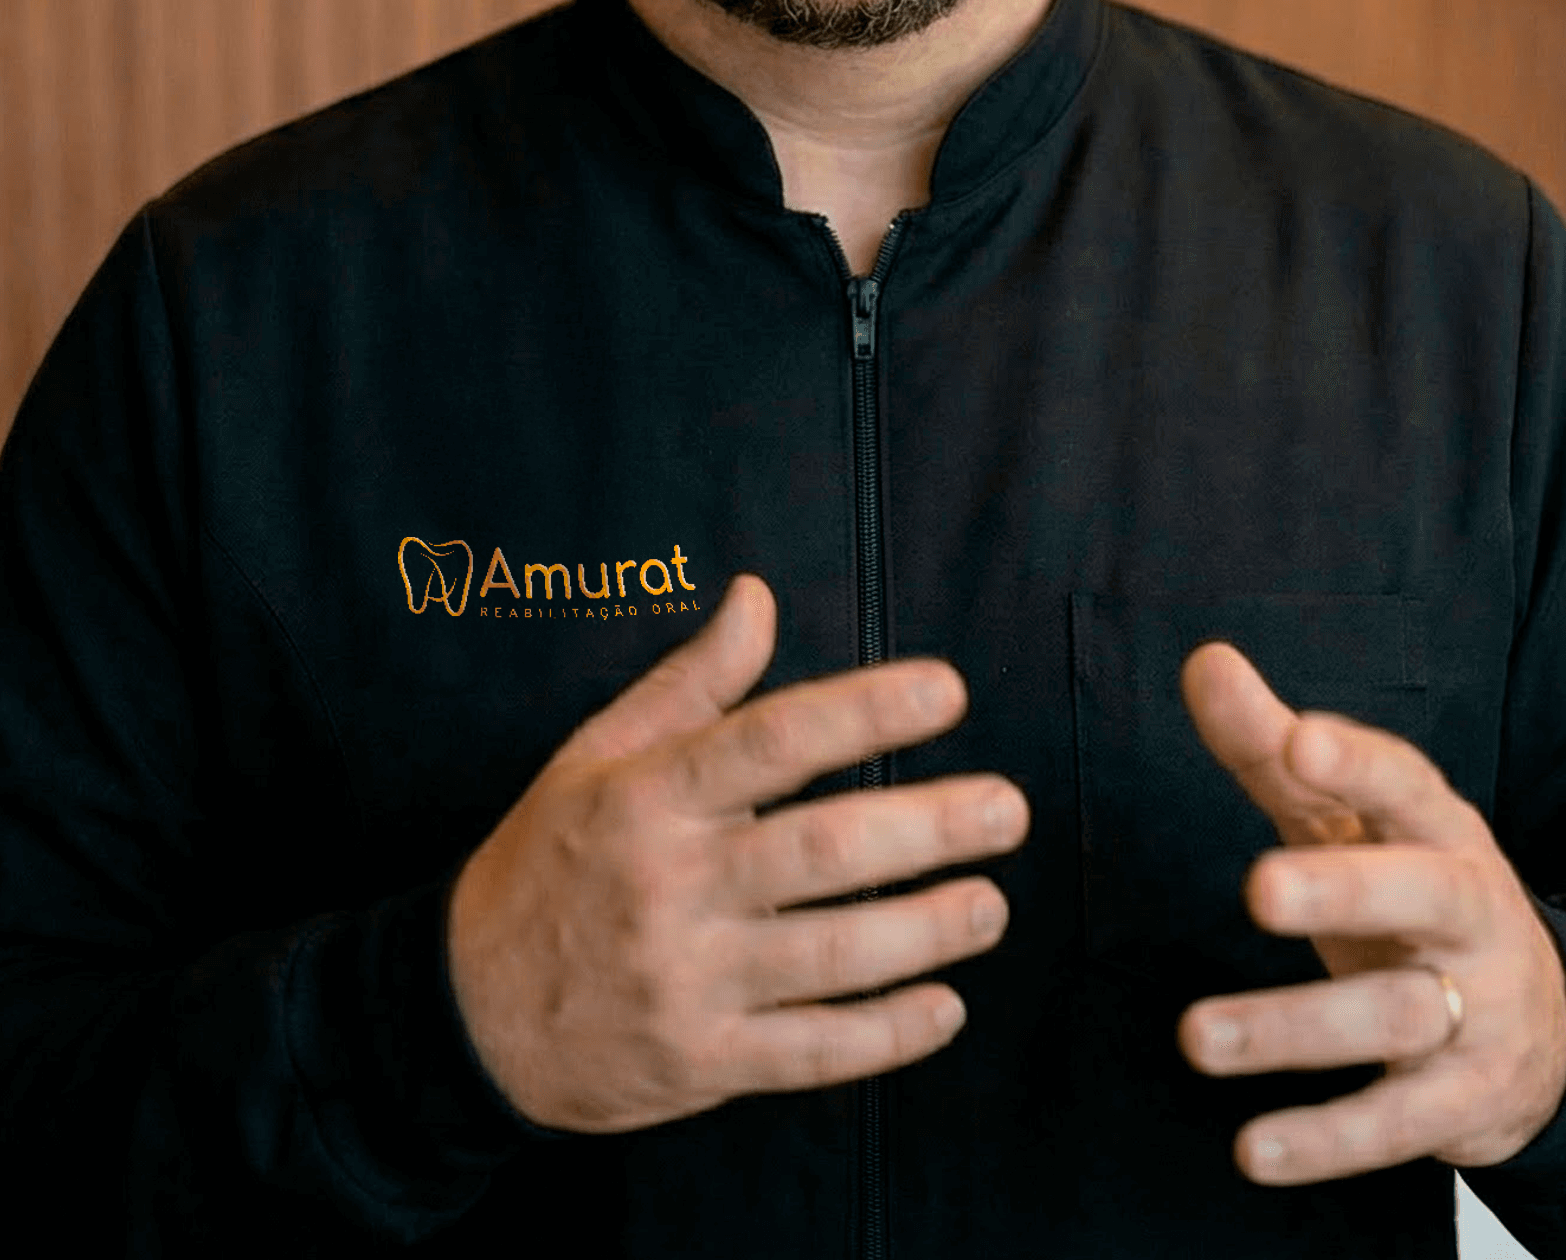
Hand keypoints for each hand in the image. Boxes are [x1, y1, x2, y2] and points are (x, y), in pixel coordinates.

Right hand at [446, 575, 1027, 1131]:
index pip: (771, 740)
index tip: (947, 691)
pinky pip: (809, 1053)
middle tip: (1007, 808)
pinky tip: (945, 1007)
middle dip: (927, 828)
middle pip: (819, 852)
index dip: (863, 711)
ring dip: (923, 930)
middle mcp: (671, 887)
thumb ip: (689, 681)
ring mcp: (686, 982)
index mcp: (649, 798)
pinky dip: (884, 1035)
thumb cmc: (550, 861)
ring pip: (828, 956)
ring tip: (990, 904)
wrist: (465, 1013)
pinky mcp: (698, 1064)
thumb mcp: (597, 754)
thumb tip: (757, 596)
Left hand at [1175, 642, 1565, 1184]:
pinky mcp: (1465, 1103)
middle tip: (1257, 888)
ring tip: (1195, 1036)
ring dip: (1294, 1029)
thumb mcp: (1352, 821)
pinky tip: (1253, 1147)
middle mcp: (1470, 915)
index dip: (1358, 764)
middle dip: (1345, 892)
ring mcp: (1476, 1012)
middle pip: (1422, 894)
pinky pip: (1396, 1124)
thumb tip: (1204, 660)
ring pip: (1394, 1017)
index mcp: (1440, 831)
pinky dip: (1327, 1139)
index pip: (1407, 784)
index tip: (1298, 741)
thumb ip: (1272, 749)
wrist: (1542, 1028)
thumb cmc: (1411, 895)